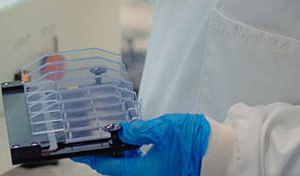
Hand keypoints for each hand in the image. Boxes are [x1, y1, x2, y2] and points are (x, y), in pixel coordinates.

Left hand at [74, 114, 209, 175]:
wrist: (220, 152)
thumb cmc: (194, 140)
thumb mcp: (164, 128)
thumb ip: (139, 130)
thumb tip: (120, 131)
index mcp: (145, 172)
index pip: (110, 167)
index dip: (93, 157)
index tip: (79, 151)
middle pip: (118, 172)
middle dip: (104, 158)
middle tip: (92, 144)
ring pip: (129, 171)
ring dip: (117, 158)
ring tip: (109, 142)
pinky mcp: (163, 173)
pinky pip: (140, 169)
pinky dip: (130, 159)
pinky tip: (131, 146)